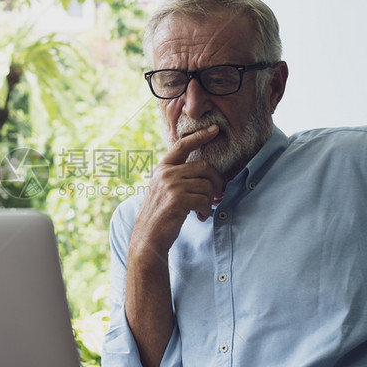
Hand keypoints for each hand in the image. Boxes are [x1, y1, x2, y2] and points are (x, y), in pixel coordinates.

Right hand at [131, 125, 224, 255]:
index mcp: (162, 168)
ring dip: (210, 200)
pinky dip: (206, 210)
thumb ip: (178, 176)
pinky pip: (205, 199)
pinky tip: (199, 216)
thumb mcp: (163, 189)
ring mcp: (171, 185)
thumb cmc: (161, 213)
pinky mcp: (178, 199)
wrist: (148, 236)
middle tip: (218, 194)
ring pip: (207, 184)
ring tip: (203, 210)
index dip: (200, 136)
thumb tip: (208, 172)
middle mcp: (166, 173)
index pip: (182, 145)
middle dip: (216, 181)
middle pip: (204, 167)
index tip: (214, 129)